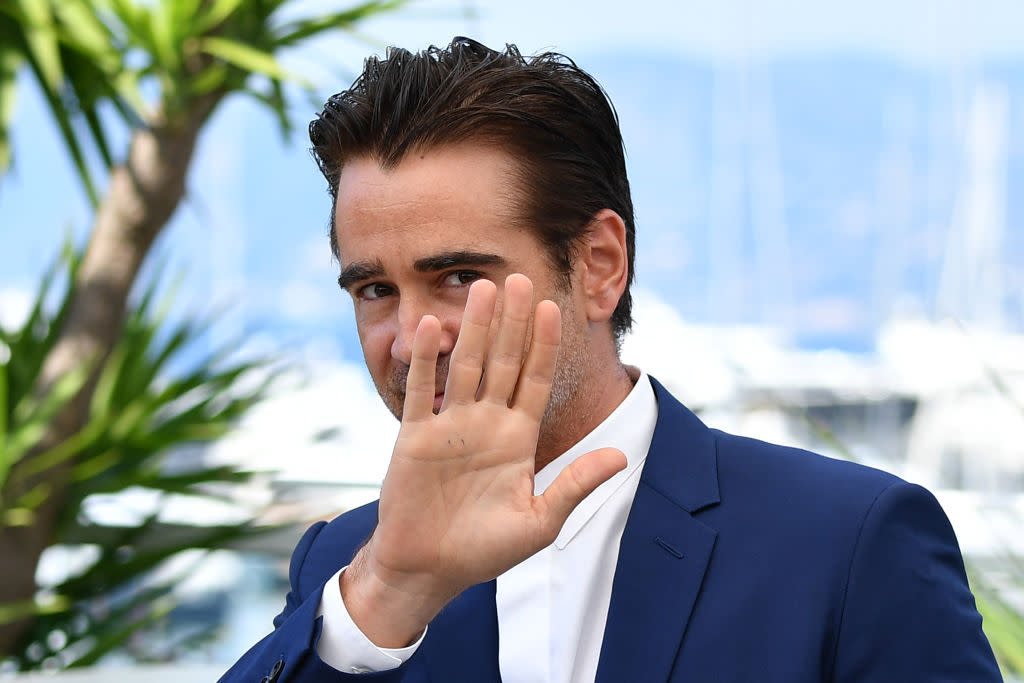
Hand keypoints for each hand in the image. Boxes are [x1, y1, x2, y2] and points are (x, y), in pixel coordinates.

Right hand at [341, 274, 625, 646]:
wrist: (429, 568)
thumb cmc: (484, 550)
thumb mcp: (539, 523)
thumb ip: (575, 486)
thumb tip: (621, 458)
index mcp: (518, 438)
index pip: (535, 379)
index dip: (543, 344)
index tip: (552, 307)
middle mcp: (486, 423)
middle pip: (502, 361)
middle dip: (512, 322)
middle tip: (519, 279)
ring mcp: (451, 425)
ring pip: (465, 365)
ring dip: (474, 328)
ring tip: (482, 288)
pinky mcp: (416, 436)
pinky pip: (422, 390)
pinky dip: (426, 359)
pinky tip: (430, 326)